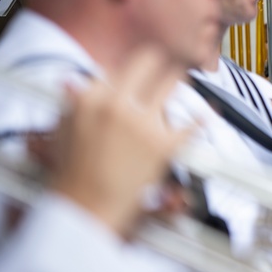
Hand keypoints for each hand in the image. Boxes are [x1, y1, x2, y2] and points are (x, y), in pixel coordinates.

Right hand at [46, 48, 190, 235]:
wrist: (85, 209)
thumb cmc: (72, 176)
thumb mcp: (62, 131)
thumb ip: (72, 103)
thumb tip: (73, 81)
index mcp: (91, 99)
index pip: (119, 66)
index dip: (131, 68)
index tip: (141, 70)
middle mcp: (117, 105)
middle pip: (149, 61)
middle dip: (160, 62)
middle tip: (167, 64)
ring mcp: (143, 124)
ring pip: (173, 82)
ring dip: (179, 79)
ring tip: (183, 79)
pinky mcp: (164, 145)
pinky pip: (193, 123)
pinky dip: (203, 117)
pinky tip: (208, 112)